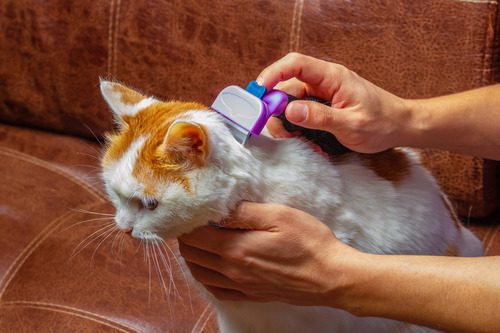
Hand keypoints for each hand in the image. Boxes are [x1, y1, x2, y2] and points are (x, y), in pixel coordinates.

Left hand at [178, 202, 359, 305]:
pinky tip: (212, 267)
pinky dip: (206, 277)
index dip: (187, 222)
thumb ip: (244, 211)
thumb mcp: (278, 215)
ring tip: (199, 241)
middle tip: (193, 222)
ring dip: (193, 256)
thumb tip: (218, 207)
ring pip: (200, 274)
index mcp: (236, 249)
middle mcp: (232, 271)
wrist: (331, 277)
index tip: (191, 210)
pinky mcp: (251, 294)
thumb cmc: (309, 242)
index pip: (194, 236)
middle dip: (186, 237)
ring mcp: (241, 286)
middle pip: (193, 255)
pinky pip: (216, 290)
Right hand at [258, 53, 412, 152]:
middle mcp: (325, 81)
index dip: (273, 73)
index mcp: (332, 77)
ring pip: (292, 99)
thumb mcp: (351, 124)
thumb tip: (289, 110)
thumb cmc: (382, 123)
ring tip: (292, 137)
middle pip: (288, 84)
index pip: (295, 64)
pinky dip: (296, 123)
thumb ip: (320, 117)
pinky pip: (301, 109)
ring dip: (286, 118)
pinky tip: (302, 137)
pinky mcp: (324, 104)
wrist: (401, 126)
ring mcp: (323, 92)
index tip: (259, 91)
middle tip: (277, 128)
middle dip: (276, 105)